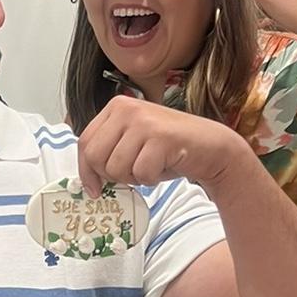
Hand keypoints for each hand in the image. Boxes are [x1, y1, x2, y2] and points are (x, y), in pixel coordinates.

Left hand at [76, 95, 243, 199]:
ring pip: (116, 168)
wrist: (211, 147)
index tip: (94, 188)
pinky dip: (151, 179)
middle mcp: (127, 108)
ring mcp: (144, 121)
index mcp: (116, 107)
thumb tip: (86, 179)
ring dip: (134, 178)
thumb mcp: (131, 143)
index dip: (86, 171)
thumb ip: (108, 150)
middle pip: (96, 157)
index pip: (85, 143)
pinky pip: (140, 173)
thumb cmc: (168, 150)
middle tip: (133, 174)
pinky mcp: (161, 137)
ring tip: (151, 166)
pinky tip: (163, 166)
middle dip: (112, 176)